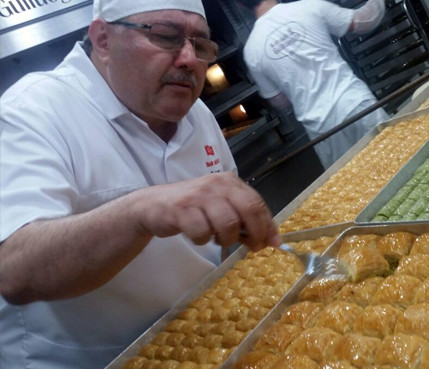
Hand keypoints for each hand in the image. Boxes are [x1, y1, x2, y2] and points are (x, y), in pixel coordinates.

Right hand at [132, 172, 279, 250]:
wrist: (154, 205)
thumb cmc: (194, 208)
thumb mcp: (223, 207)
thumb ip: (246, 219)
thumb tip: (274, 240)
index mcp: (230, 182)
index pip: (257, 203)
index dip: (267, 226)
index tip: (272, 243)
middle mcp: (217, 184)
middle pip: (248, 210)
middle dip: (254, 234)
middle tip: (251, 247)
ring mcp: (199, 195)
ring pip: (227, 224)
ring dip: (226, 239)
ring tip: (218, 239)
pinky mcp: (181, 209)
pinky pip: (202, 233)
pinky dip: (203, 240)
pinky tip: (197, 235)